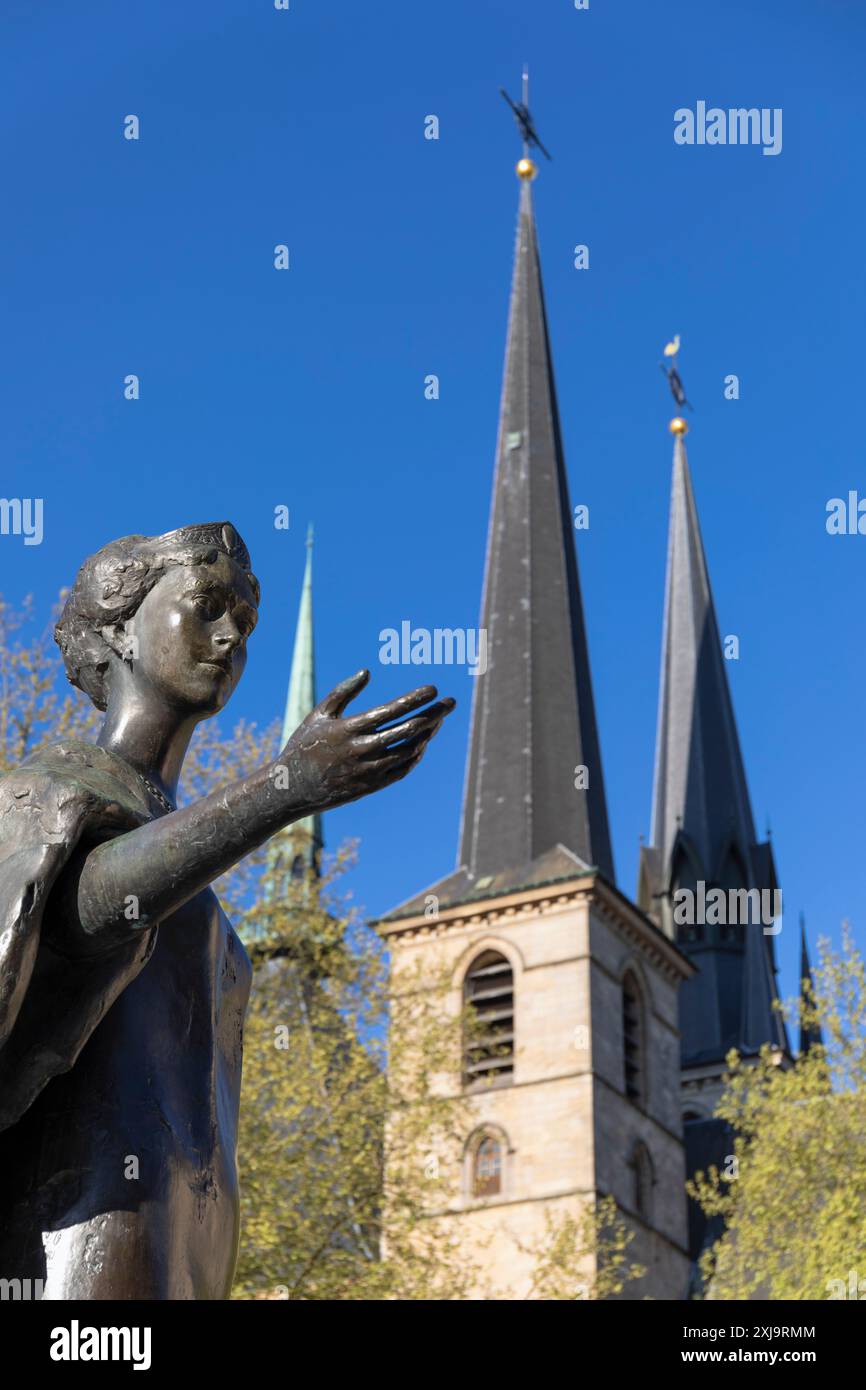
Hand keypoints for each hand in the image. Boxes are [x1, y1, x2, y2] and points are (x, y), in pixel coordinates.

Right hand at [275, 670, 454, 813]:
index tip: (434, 689)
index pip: (392, 710)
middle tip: (450, 703)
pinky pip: (402, 770)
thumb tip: (367, 671)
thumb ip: (343, 691)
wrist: (291, 789)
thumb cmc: (304, 746)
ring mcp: (368, 770)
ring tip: (438, 720)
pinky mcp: (371, 786)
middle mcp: (362, 750)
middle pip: (408, 729)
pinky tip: (423, 742)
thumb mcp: (318, 714)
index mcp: (349, 728)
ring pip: (409, 750)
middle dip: (433, 714)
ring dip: (428, 734)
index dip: (416, 699)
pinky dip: (416, 755)